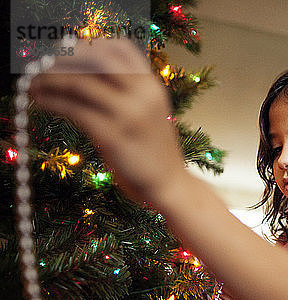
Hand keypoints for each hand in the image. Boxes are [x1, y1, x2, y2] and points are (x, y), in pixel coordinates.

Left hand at [29, 38, 187, 204]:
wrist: (171, 185)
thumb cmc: (156, 152)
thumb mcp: (151, 114)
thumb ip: (130, 94)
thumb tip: (87, 75)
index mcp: (152, 87)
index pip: (121, 47)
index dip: (90, 44)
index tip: (67, 50)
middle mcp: (143, 94)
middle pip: (97, 57)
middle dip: (65, 57)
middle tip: (43, 65)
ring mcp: (129, 115)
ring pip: (80, 82)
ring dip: (50, 80)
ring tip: (33, 85)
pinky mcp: (113, 136)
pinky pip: (74, 110)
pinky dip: (52, 102)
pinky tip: (41, 101)